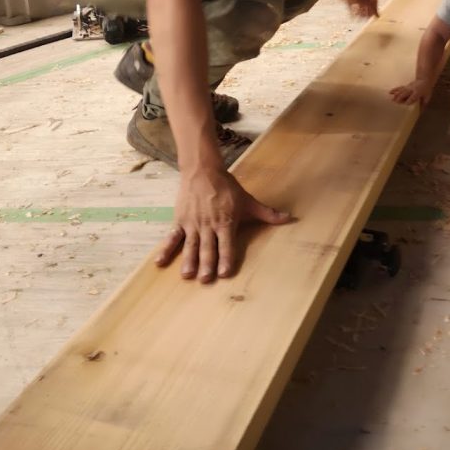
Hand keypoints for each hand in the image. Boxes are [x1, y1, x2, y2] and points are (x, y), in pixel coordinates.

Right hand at [156, 169, 291, 281]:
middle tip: (205, 279)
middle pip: (208, 247)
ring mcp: (193, 224)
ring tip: (187, 275)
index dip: (226, 258)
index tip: (224, 272)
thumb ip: (267, 213)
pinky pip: (172, 237)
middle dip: (207, 264)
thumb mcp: (248, 200)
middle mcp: (209, 225)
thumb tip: (289, 218)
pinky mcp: (180, 221)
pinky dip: (166, 250)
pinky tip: (160, 263)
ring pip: (191, 245)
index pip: (227, 243)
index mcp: (226, 221)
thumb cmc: (227, 187)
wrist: (203, 170)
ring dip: (189, 260)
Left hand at [337, 0, 378, 17]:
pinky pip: (352, 7)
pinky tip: (352, 18)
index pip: (375, 1)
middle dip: (368, 12)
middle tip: (367, 19)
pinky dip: (353, 12)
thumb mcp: (364, 1)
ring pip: (360, 6)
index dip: (375, 8)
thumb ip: (370, 8)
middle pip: (367, 4)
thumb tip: (377, 14)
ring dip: (360, 13)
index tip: (375, 16)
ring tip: (360, 19)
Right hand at [389, 78, 432, 105]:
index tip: (405, 105)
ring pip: (401, 91)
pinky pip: (399, 88)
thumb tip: (421, 113)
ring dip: (396, 95)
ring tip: (392, 100)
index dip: (408, 101)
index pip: (412, 98)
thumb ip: (423, 104)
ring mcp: (408, 87)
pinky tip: (390, 92)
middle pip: (404, 94)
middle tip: (396, 103)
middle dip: (400, 98)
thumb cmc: (426, 90)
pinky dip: (394, 90)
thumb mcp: (427, 97)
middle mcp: (411, 89)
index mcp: (417, 92)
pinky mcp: (405, 86)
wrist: (424, 80)